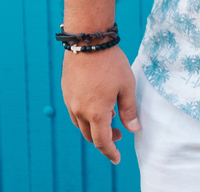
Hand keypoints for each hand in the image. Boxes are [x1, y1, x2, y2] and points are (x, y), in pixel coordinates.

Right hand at [61, 45, 138, 163]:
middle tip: (119, 133)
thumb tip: (133, 129)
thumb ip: (129, 110)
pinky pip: (74, 111)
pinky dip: (85, 115)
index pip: (102, 141)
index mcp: (96, 112)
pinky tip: (97, 103)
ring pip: (81, 124)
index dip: (110, 152)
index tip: (117, 158)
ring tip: (110, 116)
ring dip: (94, 126)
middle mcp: (79, 110)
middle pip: (90, 135)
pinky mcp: (66, 91)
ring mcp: (70, 101)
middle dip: (104, 139)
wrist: (87, 41)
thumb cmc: (111, 63)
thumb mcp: (126, 86)